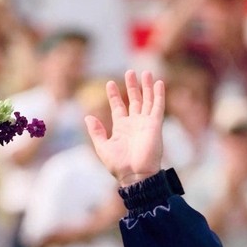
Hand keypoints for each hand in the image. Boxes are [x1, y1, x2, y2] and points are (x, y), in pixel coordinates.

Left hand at [85, 70, 163, 186]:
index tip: (110, 83)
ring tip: (145, 72)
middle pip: (134, 100)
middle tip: (130, 72)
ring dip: (146, 87)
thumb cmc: (118, 164)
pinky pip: (158, 106)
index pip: (118, 107)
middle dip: (132, 86)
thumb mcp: (102, 147)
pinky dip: (158, 94)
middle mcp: (134, 124)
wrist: (135, 175)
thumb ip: (96, 131)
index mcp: (121, 128)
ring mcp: (145, 123)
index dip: (114, 95)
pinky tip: (158, 82)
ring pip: (147, 100)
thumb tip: (88, 117)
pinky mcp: (155, 125)